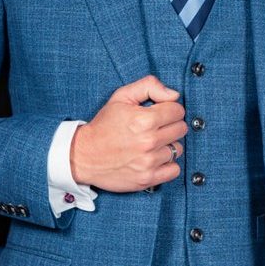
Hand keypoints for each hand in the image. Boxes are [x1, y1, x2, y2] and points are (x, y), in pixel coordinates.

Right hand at [70, 75, 187, 192]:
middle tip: (156, 127)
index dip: (170, 109)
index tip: (160, 113)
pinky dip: (168, 164)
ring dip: (168, 145)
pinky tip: (155, 158)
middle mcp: (148, 141)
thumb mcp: (121, 96)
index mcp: (144, 120)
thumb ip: (149, 86)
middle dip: (171, 125)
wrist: (83, 155)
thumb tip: (173, 95)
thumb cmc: (104, 125)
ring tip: (152, 144)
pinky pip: (174, 170)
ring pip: (177, 149)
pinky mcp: (147, 178)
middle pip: (181, 129)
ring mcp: (148, 162)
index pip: (178, 110)